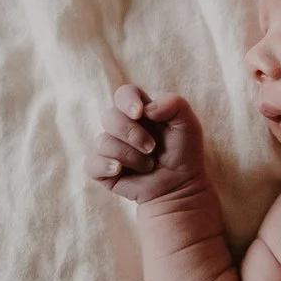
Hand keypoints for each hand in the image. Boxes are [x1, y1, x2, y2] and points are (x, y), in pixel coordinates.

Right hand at [86, 82, 210, 205]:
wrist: (181, 187)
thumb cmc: (184, 154)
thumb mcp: (188, 124)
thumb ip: (175, 104)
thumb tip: (146, 110)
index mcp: (139, 112)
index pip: (124, 94)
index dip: (127, 101)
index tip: (139, 114)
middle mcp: (121, 127)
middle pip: (110, 117)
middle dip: (132, 134)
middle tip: (152, 148)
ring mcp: (110, 148)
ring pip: (104, 142)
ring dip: (130, 156)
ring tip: (148, 166)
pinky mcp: (102, 169)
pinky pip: (91, 163)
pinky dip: (105, 165)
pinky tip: (119, 170)